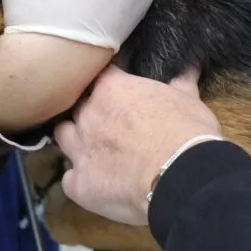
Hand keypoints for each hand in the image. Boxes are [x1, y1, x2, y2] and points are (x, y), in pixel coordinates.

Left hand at [55, 65, 222, 225]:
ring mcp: (80, 150)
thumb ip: (181, 82)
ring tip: (95, 151)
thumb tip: (189, 65)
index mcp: (112, 89)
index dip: (107, 84)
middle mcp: (88, 116)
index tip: (118, 92)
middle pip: (75, 106)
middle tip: (108, 123)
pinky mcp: (80, 184)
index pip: (98, 75)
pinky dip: (81, 181)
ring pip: (62, 137)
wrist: (182, 177)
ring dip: (76, 141)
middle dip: (88, 113)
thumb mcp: (189, 101)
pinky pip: (70, 180)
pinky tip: (98, 184)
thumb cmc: (187, 133)